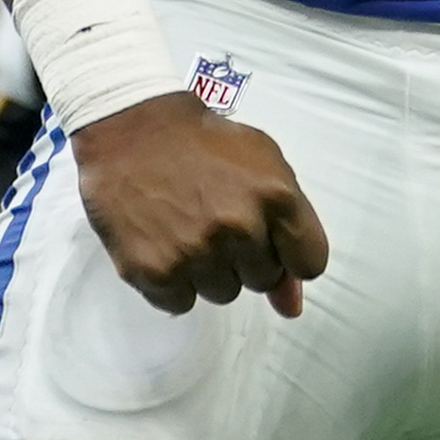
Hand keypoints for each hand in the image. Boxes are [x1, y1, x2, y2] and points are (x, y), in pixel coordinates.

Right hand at [70, 93, 330, 319]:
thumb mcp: (261, 164)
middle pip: (264, 279)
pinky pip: (181, 303)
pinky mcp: (155, 272)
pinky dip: (173, 281)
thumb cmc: (201, 143)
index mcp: (275, 195)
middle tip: (217, 220)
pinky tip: (163, 243)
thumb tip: (292, 305)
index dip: (290, 252)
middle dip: (247, 257)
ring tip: (188, 228)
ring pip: (224, 293)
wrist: (129, 134)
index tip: (269, 238)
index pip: (310, 262)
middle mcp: (239, 228)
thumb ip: (290, 229)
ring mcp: (195, 253)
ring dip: (210, 270)